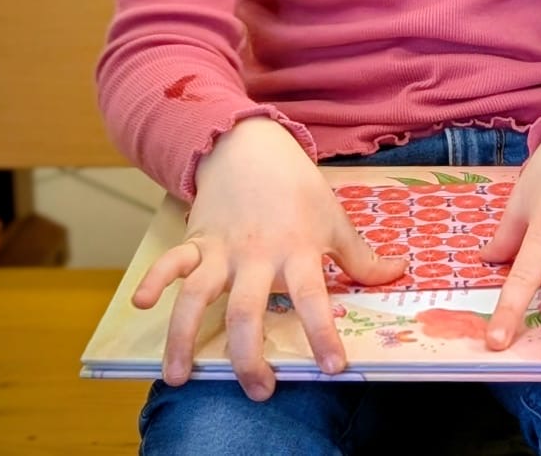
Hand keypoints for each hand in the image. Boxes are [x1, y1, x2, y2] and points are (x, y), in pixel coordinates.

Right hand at [131, 117, 403, 399]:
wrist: (254, 148)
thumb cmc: (298, 189)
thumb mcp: (335, 219)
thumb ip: (361, 255)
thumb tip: (398, 272)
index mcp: (298, 251)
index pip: (314, 298)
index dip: (323, 333)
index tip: (333, 368)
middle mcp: (258, 255)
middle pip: (248, 310)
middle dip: (248, 355)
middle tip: (257, 391)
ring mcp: (223, 250)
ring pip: (198, 295)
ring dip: (184, 336)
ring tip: (178, 377)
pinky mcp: (196, 241)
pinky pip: (171, 262)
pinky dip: (153, 280)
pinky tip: (142, 304)